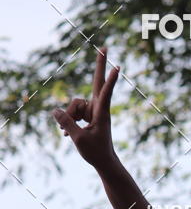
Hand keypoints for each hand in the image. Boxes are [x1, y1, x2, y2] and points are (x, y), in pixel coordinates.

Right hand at [52, 46, 119, 169]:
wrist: (103, 161)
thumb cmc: (95, 152)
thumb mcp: (79, 139)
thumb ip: (67, 123)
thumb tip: (55, 110)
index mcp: (102, 113)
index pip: (105, 93)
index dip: (110, 81)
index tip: (117, 68)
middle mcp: (99, 108)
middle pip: (97, 82)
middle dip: (100, 64)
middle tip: (104, 46)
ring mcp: (93, 110)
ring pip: (75, 104)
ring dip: (69, 118)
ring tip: (68, 134)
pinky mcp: (87, 114)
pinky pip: (72, 112)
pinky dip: (68, 122)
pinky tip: (67, 135)